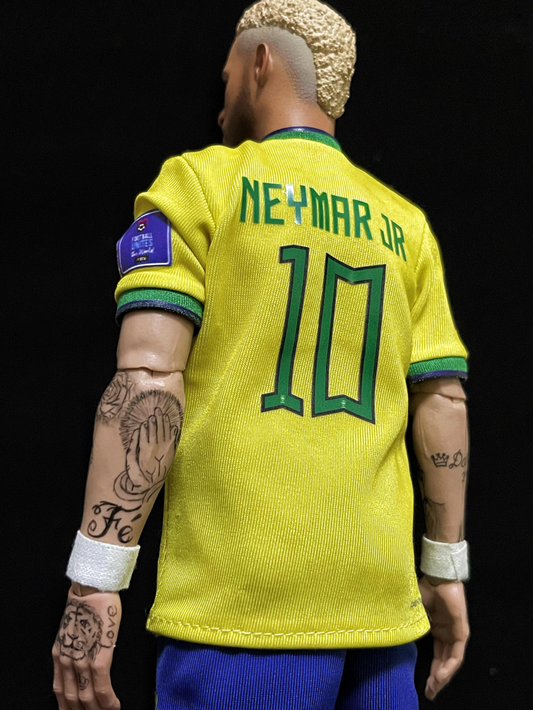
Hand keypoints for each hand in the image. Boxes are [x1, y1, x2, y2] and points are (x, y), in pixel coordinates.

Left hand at [52, 588, 121, 709]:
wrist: (93, 588)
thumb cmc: (87, 602)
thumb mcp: (73, 629)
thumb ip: (75, 647)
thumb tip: (85, 662)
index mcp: (61, 654)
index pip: (60, 690)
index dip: (68, 706)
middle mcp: (68, 661)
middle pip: (72, 698)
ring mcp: (82, 660)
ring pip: (87, 697)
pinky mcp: (99, 656)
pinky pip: (102, 687)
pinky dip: (108, 701)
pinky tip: (113, 706)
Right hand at [125, 407, 177, 491]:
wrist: (148, 487)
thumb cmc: (135, 474)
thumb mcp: (129, 460)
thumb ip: (132, 445)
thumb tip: (136, 431)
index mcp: (145, 450)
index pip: (147, 433)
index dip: (148, 424)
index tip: (148, 416)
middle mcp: (157, 448)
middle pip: (157, 430)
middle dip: (157, 420)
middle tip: (156, 409)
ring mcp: (166, 451)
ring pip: (165, 433)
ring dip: (164, 423)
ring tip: (163, 414)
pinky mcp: (172, 454)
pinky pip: (173, 440)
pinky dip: (173, 432)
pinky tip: (173, 426)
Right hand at [419, 575, 469, 699]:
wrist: (436, 576)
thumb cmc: (424, 589)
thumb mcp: (413, 612)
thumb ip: (410, 625)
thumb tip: (397, 637)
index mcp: (436, 630)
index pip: (437, 656)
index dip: (430, 671)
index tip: (424, 686)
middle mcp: (447, 634)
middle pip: (444, 662)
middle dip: (437, 680)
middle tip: (430, 693)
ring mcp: (455, 633)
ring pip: (451, 661)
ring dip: (443, 676)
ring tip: (434, 687)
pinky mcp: (461, 631)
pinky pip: (456, 653)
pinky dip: (449, 666)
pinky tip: (442, 675)